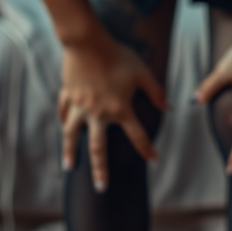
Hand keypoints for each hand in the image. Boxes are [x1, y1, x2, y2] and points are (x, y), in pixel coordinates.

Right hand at [59, 33, 167, 192]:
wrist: (87, 42)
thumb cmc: (118, 55)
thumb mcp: (142, 72)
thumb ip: (156, 92)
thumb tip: (170, 107)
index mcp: (119, 109)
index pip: (137, 136)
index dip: (148, 149)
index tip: (155, 161)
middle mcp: (98, 113)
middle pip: (98, 148)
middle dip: (100, 170)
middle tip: (100, 188)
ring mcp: (80, 105)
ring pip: (72, 135)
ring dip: (70, 152)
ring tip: (68, 167)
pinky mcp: (68, 94)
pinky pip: (64, 111)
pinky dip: (62, 119)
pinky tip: (61, 126)